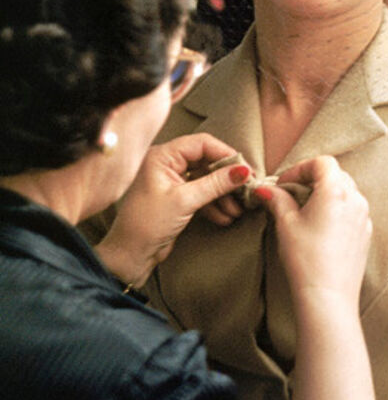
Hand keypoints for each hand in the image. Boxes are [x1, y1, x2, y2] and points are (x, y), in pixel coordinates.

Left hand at [98, 134, 250, 287]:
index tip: (245, 169)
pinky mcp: (177, 197)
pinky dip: (214, 204)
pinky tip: (225, 217)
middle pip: (207, 161)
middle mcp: (167, 164)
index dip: (226, 154)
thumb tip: (243, 171)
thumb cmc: (147, 224)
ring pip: (207, 179)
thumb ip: (215, 184)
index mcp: (162, 156)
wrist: (130, 255)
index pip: (202, 144)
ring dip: (223, 194)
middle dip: (227, 178)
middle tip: (246, 189)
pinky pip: (202, 193)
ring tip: (237, 210)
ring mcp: (173, 181)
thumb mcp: (185, 201)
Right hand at [258, 156, 371, 314]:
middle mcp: (356, 199)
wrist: (328, 295)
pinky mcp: (366, 233)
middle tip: (291, 194)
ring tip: (304, 212)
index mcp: (336, 190)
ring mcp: (364, 216)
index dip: (300, 168)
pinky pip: (352, 211)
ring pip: (345, 193)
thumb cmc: (306, 258)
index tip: (283, 184)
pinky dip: (336, 211)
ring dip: (325, 195)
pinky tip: (320, 228)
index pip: (322, 163)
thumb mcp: (286, 223)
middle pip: (335, 175)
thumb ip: (277, 200)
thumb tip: (266, 189)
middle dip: (312, 180)